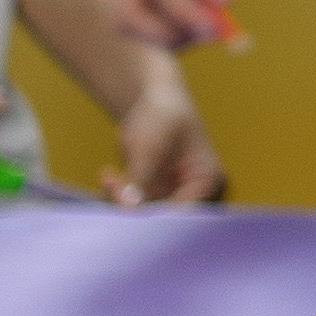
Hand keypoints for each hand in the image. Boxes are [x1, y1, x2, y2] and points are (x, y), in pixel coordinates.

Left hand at [108, 69, 225, 206]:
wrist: (156, 98)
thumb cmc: (163, 114)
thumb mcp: (150, 145)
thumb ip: (140, 178)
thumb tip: (129, 208)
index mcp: (207, 181)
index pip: (180, 213)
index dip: (151, 215)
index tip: (125, 204)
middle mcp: (194, 194)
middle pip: (160, 217)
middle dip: (131, 204)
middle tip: (111, 181)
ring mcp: (174, 194)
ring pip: (142, 212)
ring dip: (120, 197)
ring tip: (108, 175)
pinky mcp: (155, 193)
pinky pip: (133, 204)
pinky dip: (118, 193)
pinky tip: (109, 175)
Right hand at [118, 0, 256, 49]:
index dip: (183, 10)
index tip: (214, 29)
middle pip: (126, 16)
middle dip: (168, 35)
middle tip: (213, 32)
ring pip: (130, 25)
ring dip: (172, 35)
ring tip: (212, 16)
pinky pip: (141, 21)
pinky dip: (170, 28)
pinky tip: (201, 11)